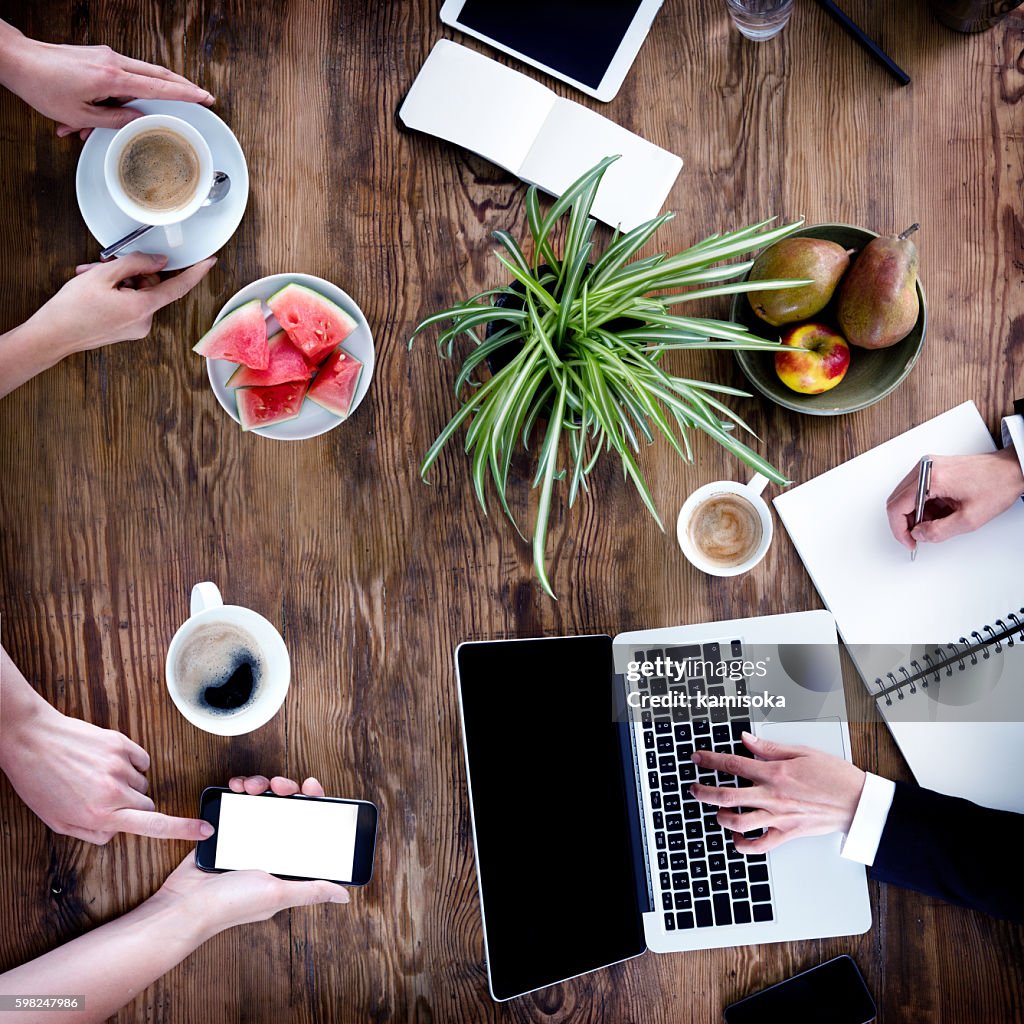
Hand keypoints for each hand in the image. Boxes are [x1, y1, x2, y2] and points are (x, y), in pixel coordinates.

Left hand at [0, 22, 211, 138]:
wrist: (19, 62)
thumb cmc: (44, 87)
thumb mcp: (82, 115)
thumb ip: (116, 119)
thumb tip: (139, 120)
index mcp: (113, 77)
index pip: (159, 86)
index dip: (186, 94)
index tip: (205, 97)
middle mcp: (113, 62)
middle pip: (158, 74)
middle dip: (181, 86)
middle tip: (200, 96)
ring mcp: (105, 57)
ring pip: (137, 78)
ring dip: (138, 101)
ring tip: (123, 122)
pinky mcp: (97, 58)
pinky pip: (118, 78)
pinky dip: (118, 97)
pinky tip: (98, 116)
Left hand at [0, 701, 211, 843]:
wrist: (31, 740)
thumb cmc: (38, 782)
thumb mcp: (58, 821)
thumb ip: (91, 833)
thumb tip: (114, 832)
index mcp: (100, 815)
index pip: (154, 826)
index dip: (184, 829)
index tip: (205, 831)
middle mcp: (115, 791)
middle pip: (149, 806)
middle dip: (135, 807)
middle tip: (110, 802)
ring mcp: (120, 765)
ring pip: (142, 782)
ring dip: (128, 784)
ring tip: (97, 777)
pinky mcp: (121, 744)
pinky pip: (140, 760)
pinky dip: (129, 763)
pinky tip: (106, 762)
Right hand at [25, 253, 215, 357]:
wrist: (52, 336)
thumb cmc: (72, 308)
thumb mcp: (104, 275)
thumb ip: (136, 263)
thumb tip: (160, 261)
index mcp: (142, 308)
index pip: (178, 287)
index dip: (196, 272)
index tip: (209, 261)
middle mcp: (144, 321)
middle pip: (150, 285)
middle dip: (128, 271)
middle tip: (101, 265)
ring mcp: (136, 328)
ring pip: (136, 292)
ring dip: (116, 280)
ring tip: (90, 278)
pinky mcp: (127, 330)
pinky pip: (128, 304)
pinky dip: (114, 293)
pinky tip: (94, 290)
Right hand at [155, 775, 348, 939]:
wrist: (182, 905)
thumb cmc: (230, 904)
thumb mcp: (277, 894)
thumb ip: (311, 890)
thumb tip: (345, 895)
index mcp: (287, 864)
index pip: (311, 827)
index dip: (314, 804)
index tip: (310, 787)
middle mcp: (270, 850)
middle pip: (288, 808)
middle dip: (285, 789)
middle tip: (278, 786)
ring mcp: (248, 840)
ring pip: (263, 802)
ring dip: (261, 786)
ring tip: (251, 786)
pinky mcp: (227, 832)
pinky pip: (238, 805)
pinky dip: (239, 791)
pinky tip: (235, 787)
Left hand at [689, 732, 864, 853]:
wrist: (857, 801)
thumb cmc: (834, 775)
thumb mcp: (801, 751)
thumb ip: (769, 746)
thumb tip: (745, 739)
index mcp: (774, 773)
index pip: (732, 765)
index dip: (709, 761)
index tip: (697, 758)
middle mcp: (772, 797)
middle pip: (727, 796)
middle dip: (704, 792)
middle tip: (694, 788)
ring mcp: (778, 818)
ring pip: (738, 823)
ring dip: (720, 817)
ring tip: (716, 811)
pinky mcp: (787, 834)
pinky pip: (760, 846)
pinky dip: (743, 845)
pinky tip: (736, 838)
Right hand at [886, 449, 1023, 551]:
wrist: (1012, 470)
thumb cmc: (997, 486)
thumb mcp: (969, 519)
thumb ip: (938, 531)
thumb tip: (919, 534)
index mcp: (932, 478)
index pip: (897, 506)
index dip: (898, 529)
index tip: (908, 541)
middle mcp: (926, 468)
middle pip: (897, 500)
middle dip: (906, 522)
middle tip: (920, 535)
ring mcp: (929, 466)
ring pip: (905, 496)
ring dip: (916, 514)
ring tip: (937, 522)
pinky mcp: (933, 468)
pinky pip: (917, 490)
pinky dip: (924, 505)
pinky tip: (940, 512)